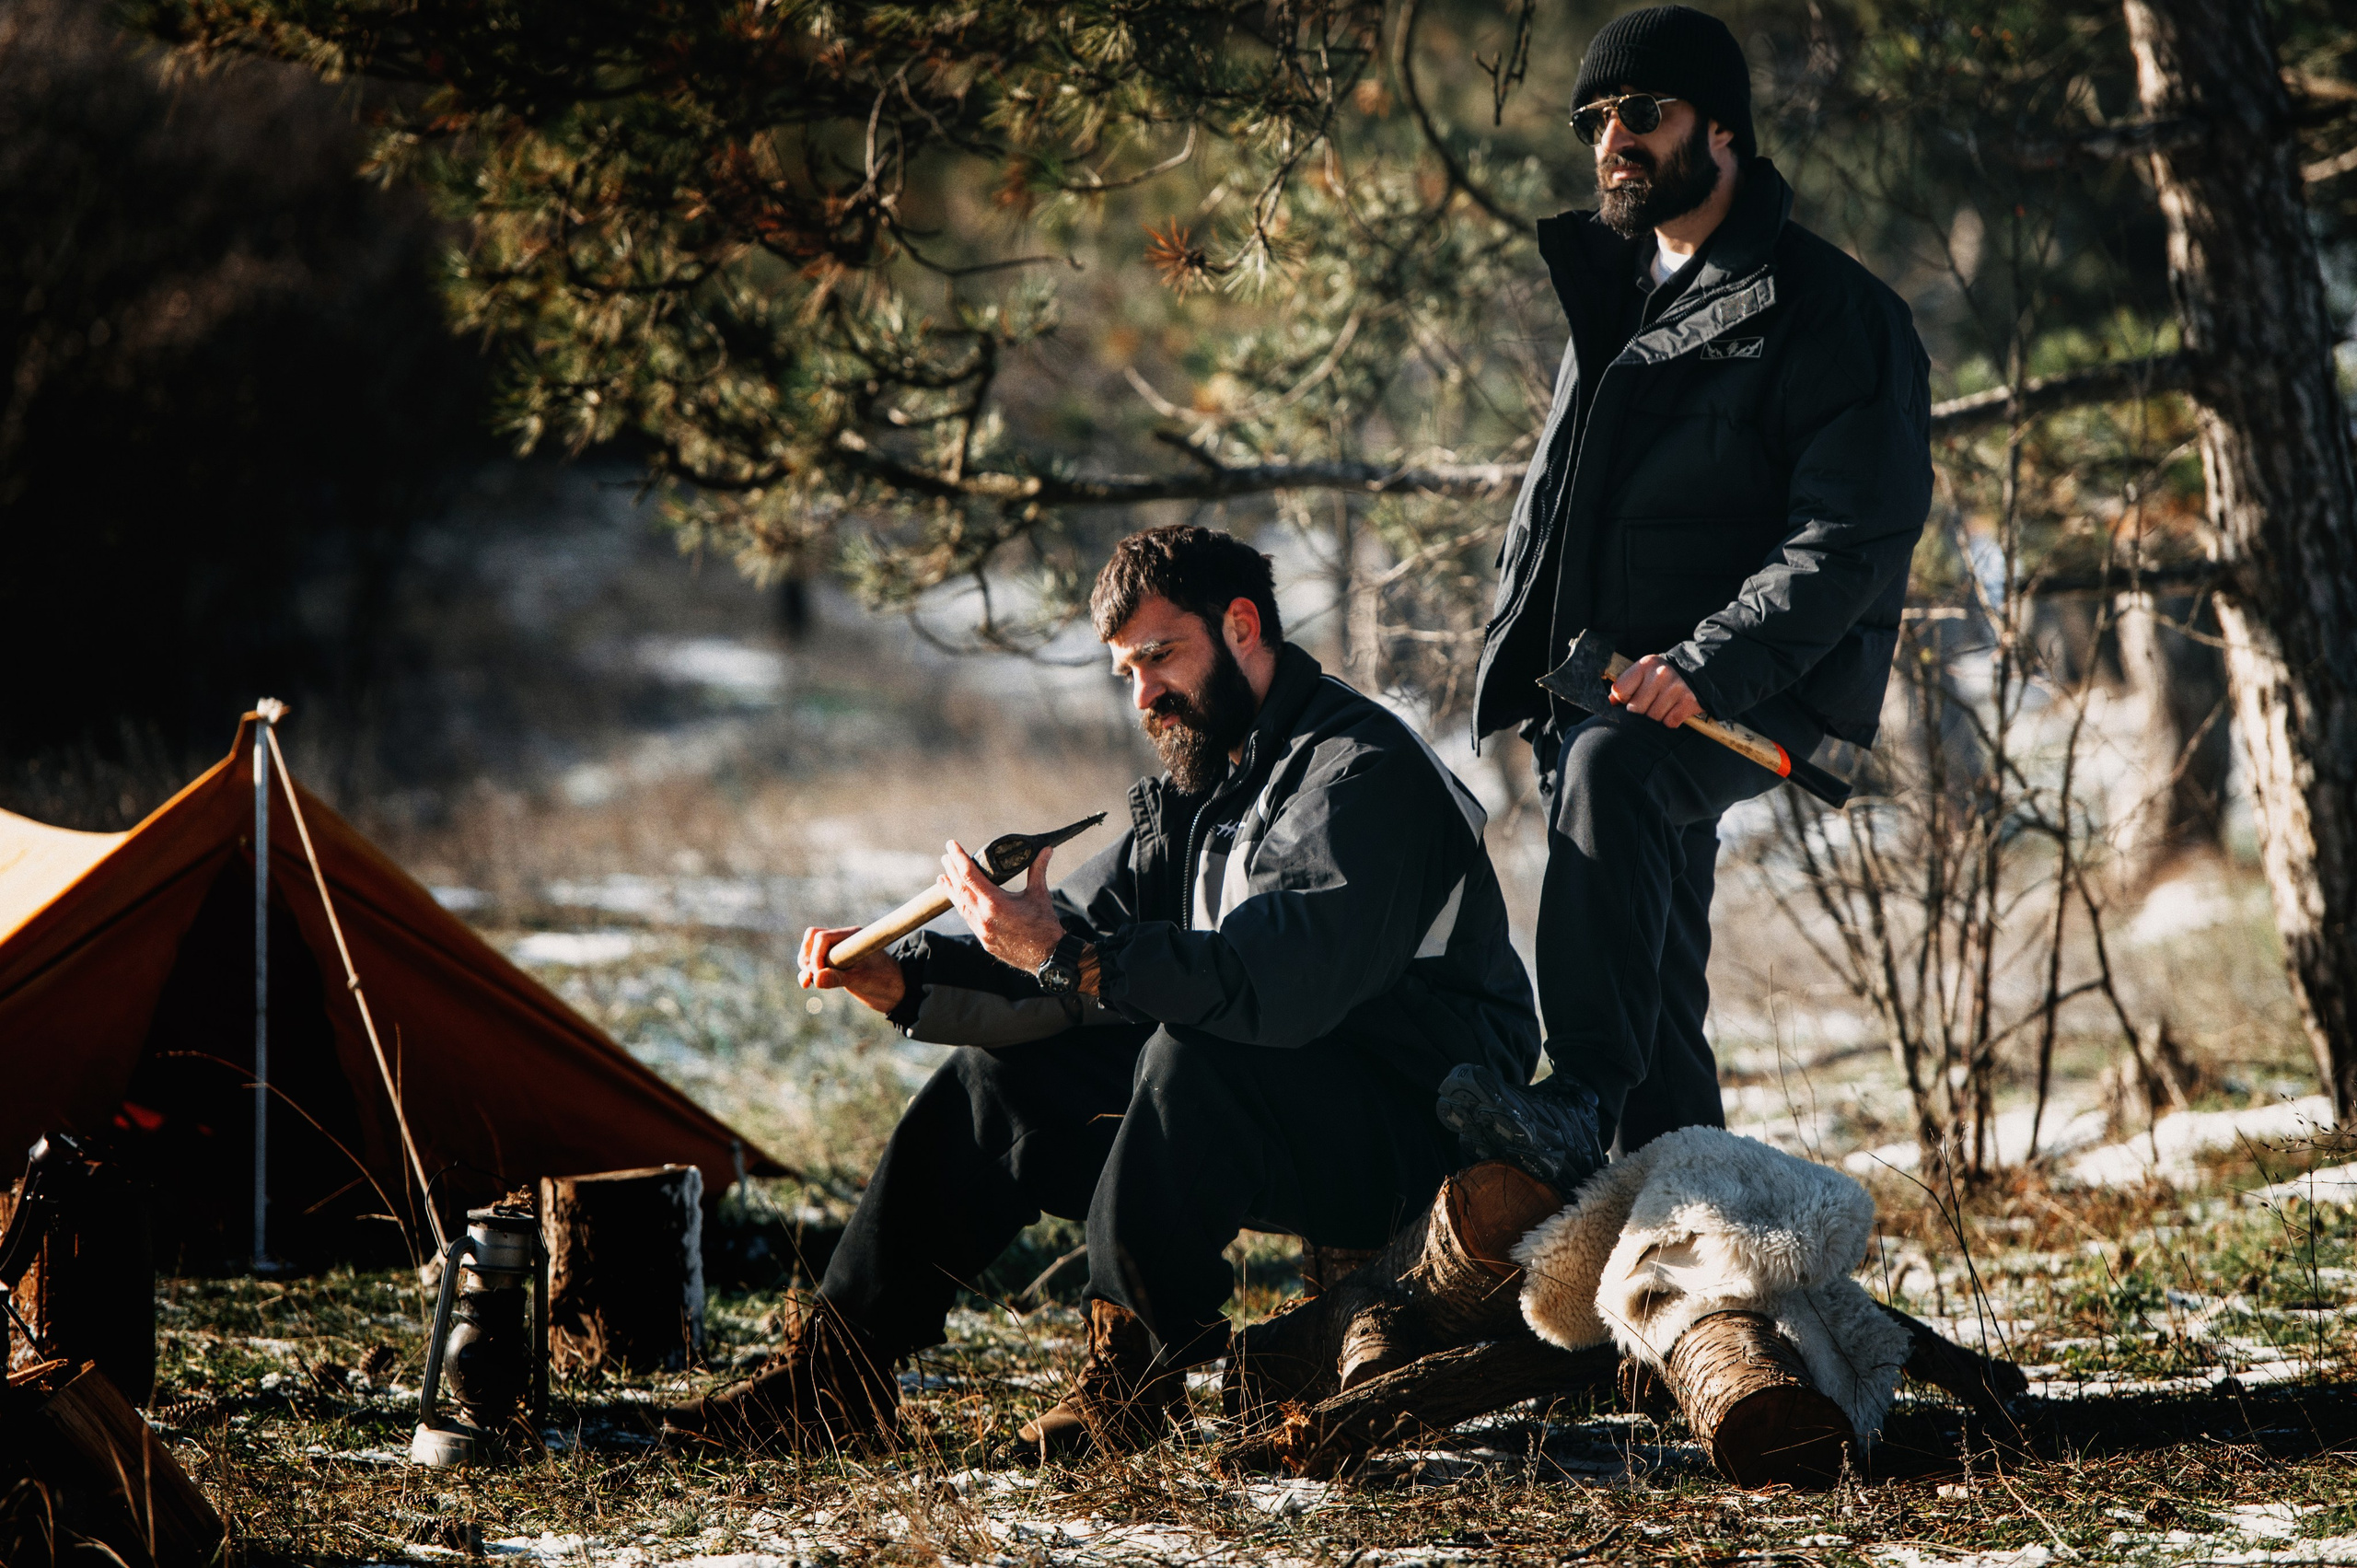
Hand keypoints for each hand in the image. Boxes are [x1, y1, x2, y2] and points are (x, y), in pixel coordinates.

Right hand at [799, 924, 906, 1014]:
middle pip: (812, 939)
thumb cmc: (885, 981)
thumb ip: (839, 979)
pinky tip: (807, 983)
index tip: (819, 975)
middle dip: (807, 958)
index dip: (816, 956)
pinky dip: (809, 972)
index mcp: (852, 937)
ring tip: (808, 981)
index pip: (822, 937)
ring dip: (805, 965)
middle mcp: (843, 941)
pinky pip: (815, 963)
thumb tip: (816, 978)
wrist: (897, 991)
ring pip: (810, 951)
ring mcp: (838, 953)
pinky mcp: (836, 965)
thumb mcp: (863, 981)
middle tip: (811, 976)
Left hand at [938, 840, 1065, 973]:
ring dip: (951, 889)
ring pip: (960, 906)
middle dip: (952, 871)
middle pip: (960, 889)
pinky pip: (967, 919)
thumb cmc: (1045, 925)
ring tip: (942, 877)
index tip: (951, 845)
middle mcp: (983, 917)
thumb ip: (1038, 869)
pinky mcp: (984, 940)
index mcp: (995, 903)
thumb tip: (1046, 849)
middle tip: (946, 856)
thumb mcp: (1039, 894)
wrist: (1047, 956)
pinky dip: (960, 905)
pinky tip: (958, 900)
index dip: (959, 858)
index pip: (970, 875)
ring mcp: (982, 930)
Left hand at [1609, 654, 1701, 728]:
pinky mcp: (1689, 701)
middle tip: (1648, 707)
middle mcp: (1660, 674)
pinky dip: (1669, 722)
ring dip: (1655, 719)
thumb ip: (1627, 686)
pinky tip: (1673, 711)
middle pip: (1635, 709)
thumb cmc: (1664, 676)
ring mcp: (1676, 688)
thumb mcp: (1645, 674)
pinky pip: (1669, 723)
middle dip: (1639, 714)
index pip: (1620, 691)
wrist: (1700, 672)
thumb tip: (1609, 704)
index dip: (1622, 701)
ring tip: (1662, 708)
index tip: (1629, 700)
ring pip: (1652, 718)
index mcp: (1645, 664)